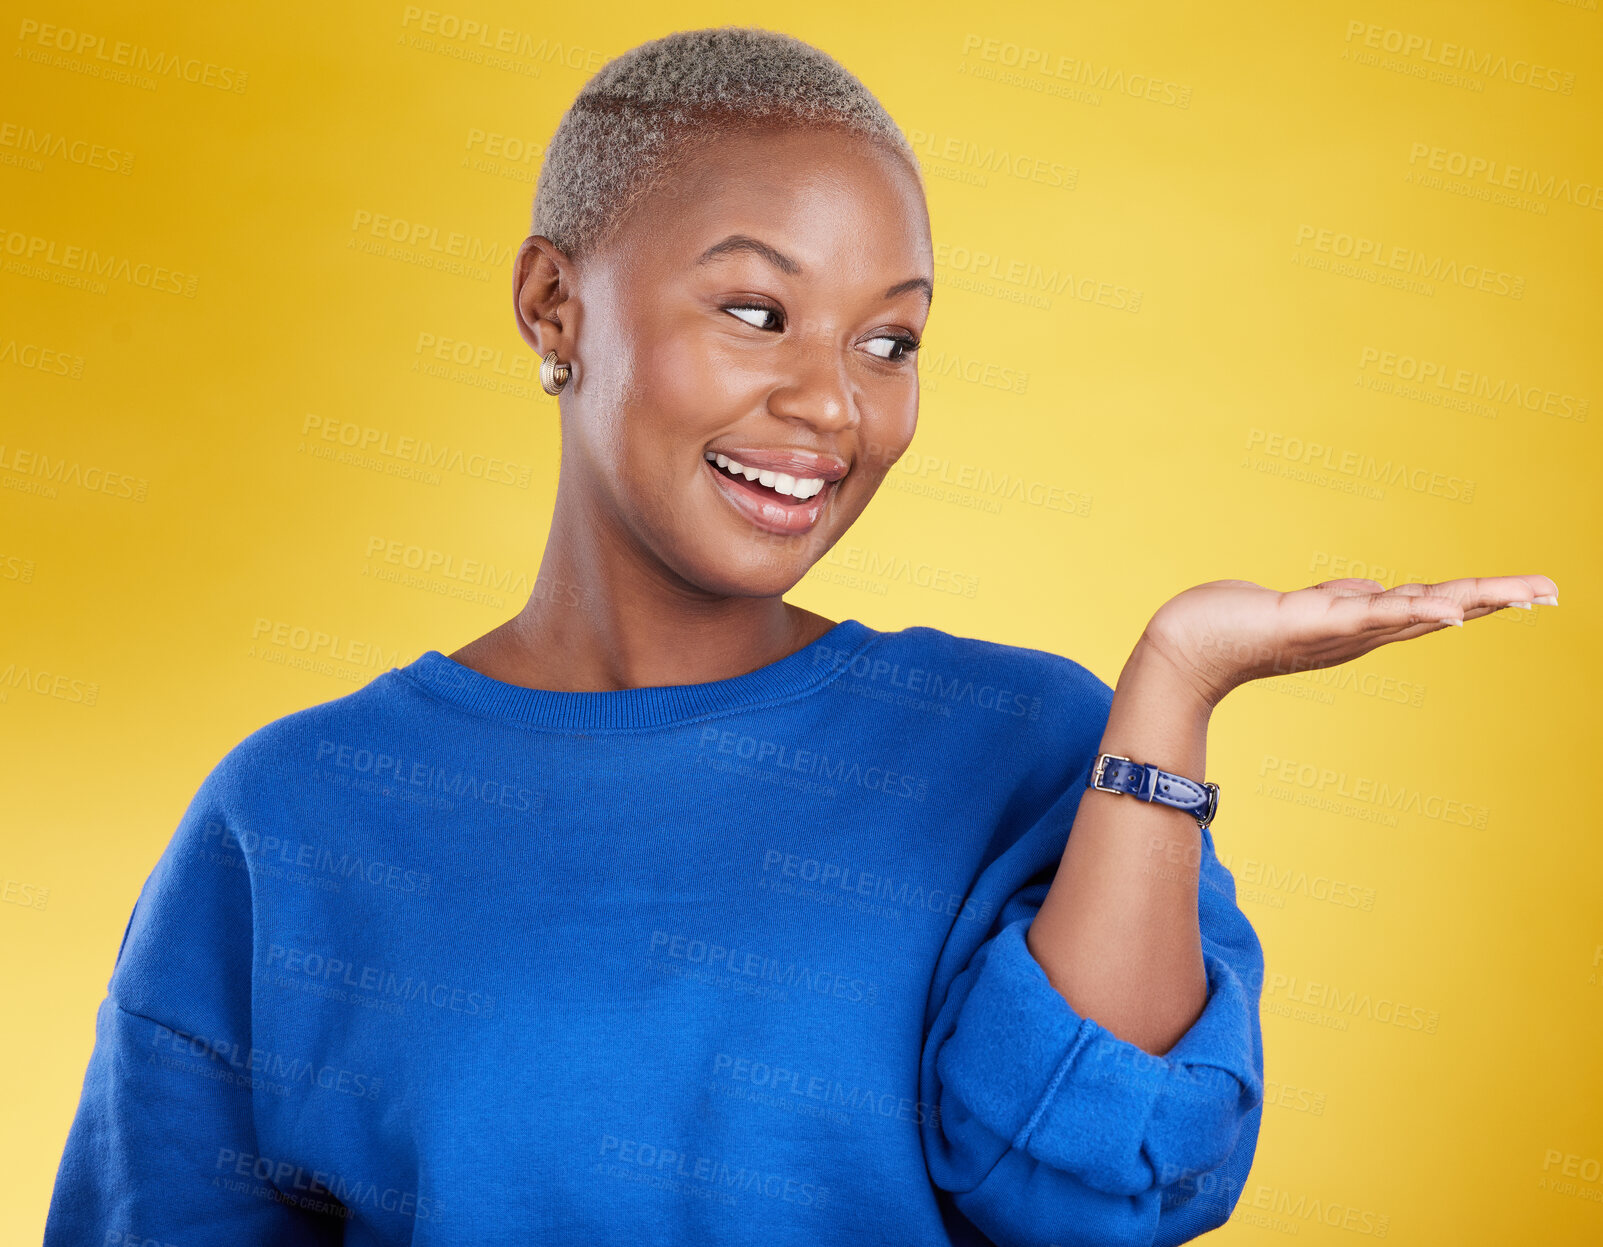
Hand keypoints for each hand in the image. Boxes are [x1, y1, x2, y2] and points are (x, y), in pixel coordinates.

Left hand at [1135, 574, 1558, 710]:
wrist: (1183, 647)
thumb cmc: (1236, 625)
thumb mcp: (1304, 606)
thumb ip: (1342, 599)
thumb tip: (1374, 589)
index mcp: (1359, 626)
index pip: (1432, 607)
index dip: (1483, 598)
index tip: (1533, 591)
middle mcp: (1357, 634)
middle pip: (1441, 610)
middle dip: (1499, 599)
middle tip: (1554, 590)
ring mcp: (1337, 630)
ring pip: (1416, 611)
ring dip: (1474, 601)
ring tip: (1527, 595)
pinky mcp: (1311, 621)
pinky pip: (1369, 615)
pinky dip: (1413, 612)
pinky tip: (1453, 611)